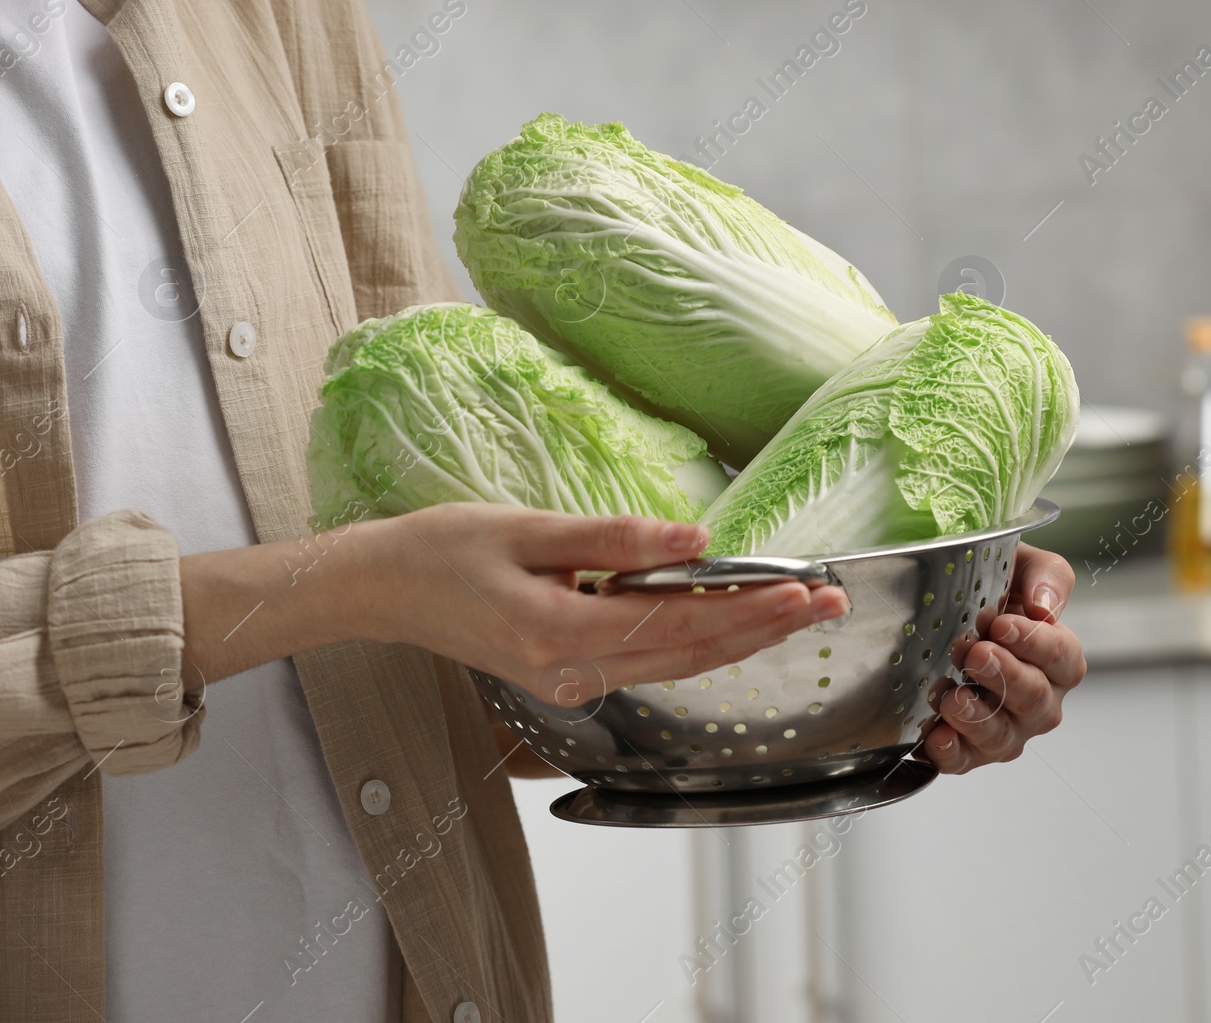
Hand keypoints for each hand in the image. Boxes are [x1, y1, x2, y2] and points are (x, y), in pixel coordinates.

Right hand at [360, 503, 848, 702]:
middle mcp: (570, 673)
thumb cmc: (441, 550)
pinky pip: (650, 664)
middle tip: (831, 603)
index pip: (680, 624)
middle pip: (692, 655)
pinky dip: (699, 642)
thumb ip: (615, 537)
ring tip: (800, 611)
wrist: (380, 589)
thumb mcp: (527, 527)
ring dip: (742, 638)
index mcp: (559, 633)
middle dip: (766, 628)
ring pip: (677, 666)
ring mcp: (568, 684)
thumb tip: (698, 539)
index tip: (806, 590)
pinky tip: (735, 621)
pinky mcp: (566, 678)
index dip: (750, 609)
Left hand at [919, 542, 1084, 772]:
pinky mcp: (968, 749)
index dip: (1034, 643)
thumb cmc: (995, 590)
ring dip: (978, 718)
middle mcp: (1039, 701)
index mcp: (1058, 659)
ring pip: (1003, 737)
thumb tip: (1044, 606)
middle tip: (976, 655)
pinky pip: (964, 760)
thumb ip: (1046, 576)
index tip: (1003, 625)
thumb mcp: (1022, 566)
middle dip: (1006, 678)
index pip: (1061, 657)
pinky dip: (951, 752)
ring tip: (952, 698)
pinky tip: (935, 736)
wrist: (945, 611)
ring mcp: (1006, 728)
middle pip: (1035, 700)